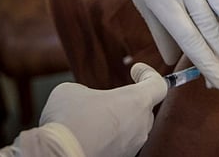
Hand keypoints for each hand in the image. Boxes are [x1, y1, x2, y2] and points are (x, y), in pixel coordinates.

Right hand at [38, 63, 167, 156]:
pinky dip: (108, 139)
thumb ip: (87, 91)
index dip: (149, 75)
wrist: (59, 154)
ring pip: (131, 129)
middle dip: (127, 102)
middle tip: (108, 98)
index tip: (136, 70)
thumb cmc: (69, 122)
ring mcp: (131, 146)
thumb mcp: (72, 90)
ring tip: (92, 120)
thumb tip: (84, 99)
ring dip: (117, 122)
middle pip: (144, 109)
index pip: (159, 85)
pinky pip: (119, 145)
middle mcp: (140, 125)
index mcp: (136, 101)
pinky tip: (89, 136)